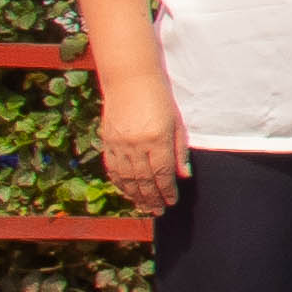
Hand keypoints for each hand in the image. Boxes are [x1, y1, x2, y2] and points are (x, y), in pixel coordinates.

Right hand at [95, 73, 186, 216]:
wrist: (130, 80)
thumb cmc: (160, 98)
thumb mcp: (177, 122)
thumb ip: (179, 150)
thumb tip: (183, 176)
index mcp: (158, 139)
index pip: (163, 173)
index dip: (167, 191)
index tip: (172, 202)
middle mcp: (137, 144)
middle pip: (144, 180)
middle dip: (152, 198)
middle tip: (158, 211)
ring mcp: (119, 144)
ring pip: (127, 178)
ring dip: (136, 196)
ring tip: (144, 207)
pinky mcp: (107, 141)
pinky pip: (113, 168)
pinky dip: (120, 183)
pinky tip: (126, 192)